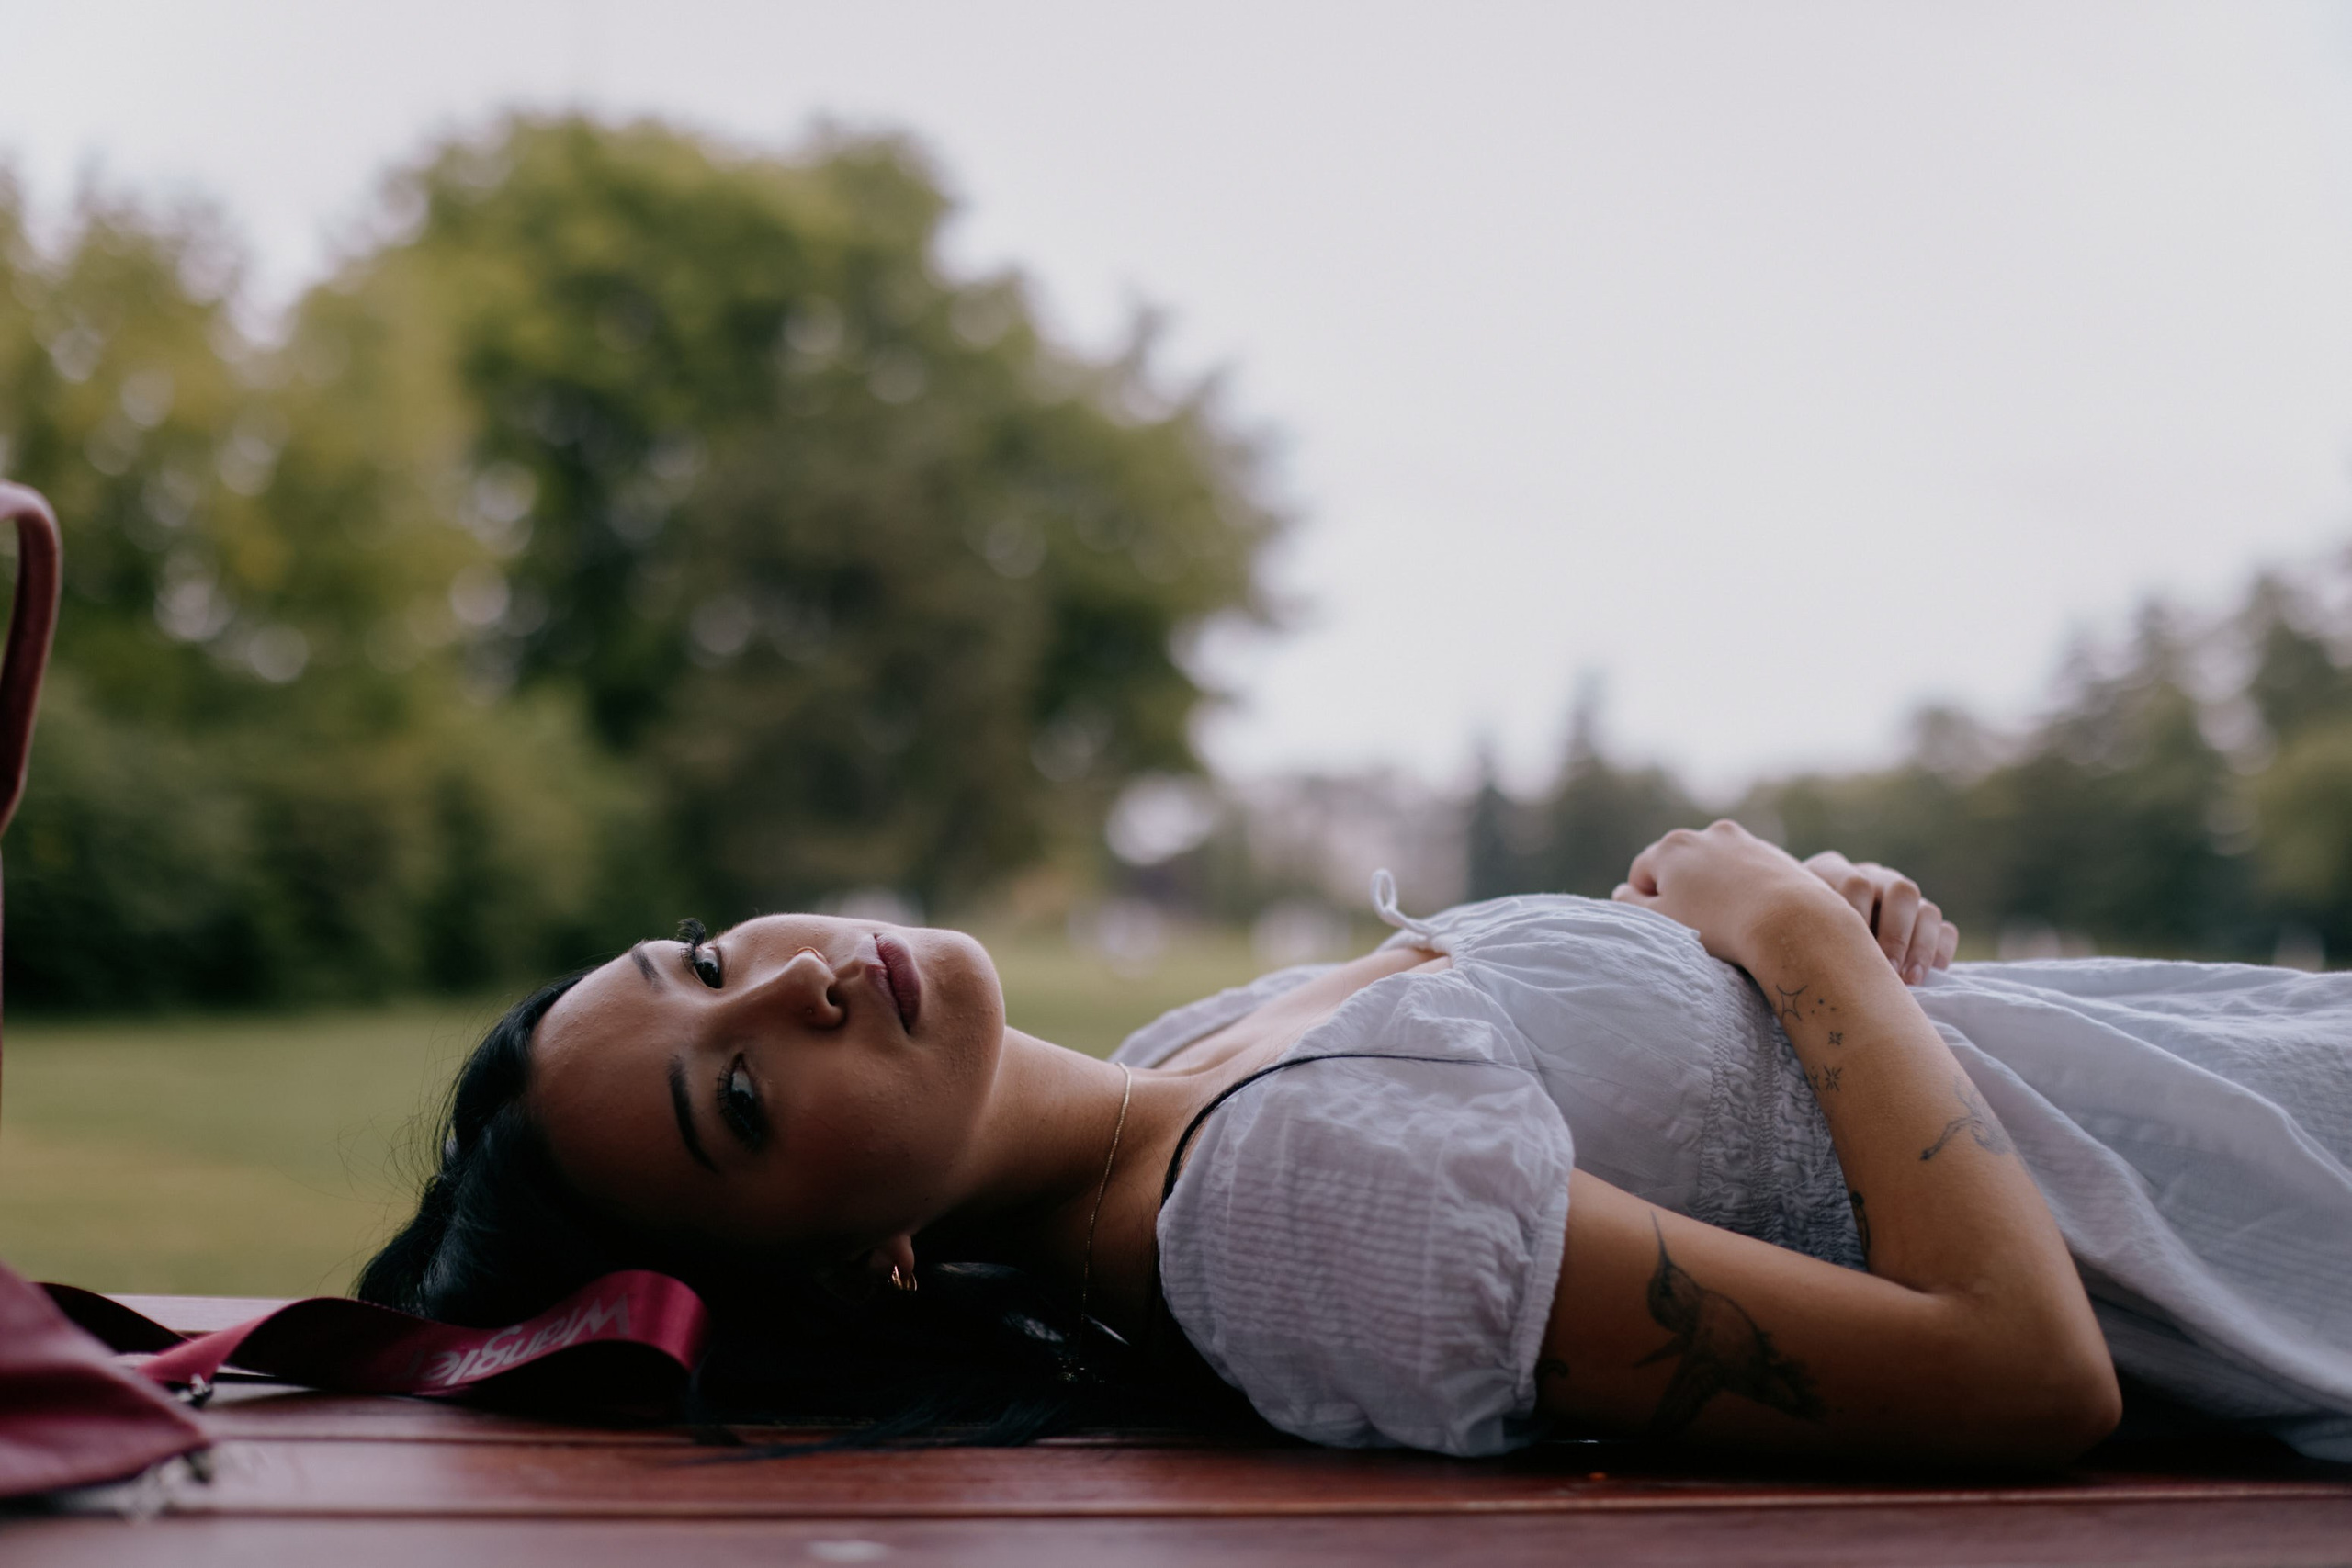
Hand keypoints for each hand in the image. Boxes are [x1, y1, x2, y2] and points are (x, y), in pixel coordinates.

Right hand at [1610, 820, 1834, 970]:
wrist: (1788, 922)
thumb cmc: (1716, 925)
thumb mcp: (1660, 921)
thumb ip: (1631, 904)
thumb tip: (1623, 890)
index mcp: (1670, 847)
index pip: (1641, 873)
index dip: (1647, 902)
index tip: (1667, 924)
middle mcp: (1705, 834)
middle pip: (1679, 865)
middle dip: (1681, 890)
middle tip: (1697, 924)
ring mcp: (1742, 840)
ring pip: (1713, 866)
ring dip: (1712, 887)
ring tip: (1726, 919)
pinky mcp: (1773, 853)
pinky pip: (1745, 869)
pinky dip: (1742, 886)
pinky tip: (1751, 912)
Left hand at [1799, 851, 1956, 984]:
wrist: (1800, 946)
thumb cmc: (1785, 939)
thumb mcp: (1785, 928)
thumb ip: (1798, 931)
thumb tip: (1813, 959)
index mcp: (1834, 871)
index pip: (1855, 882)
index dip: (1856, 917)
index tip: (1849, 951)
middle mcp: (1873, 879)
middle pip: (1901, 890)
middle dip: (1896, 934)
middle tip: (1887, 970)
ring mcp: (1901, 900)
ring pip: (1927, 910)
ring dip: (1921, 947)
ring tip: (1909, 982)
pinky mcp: (1923, 924)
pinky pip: (1946, 930)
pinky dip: (1941, 950)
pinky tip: (1932, 975)